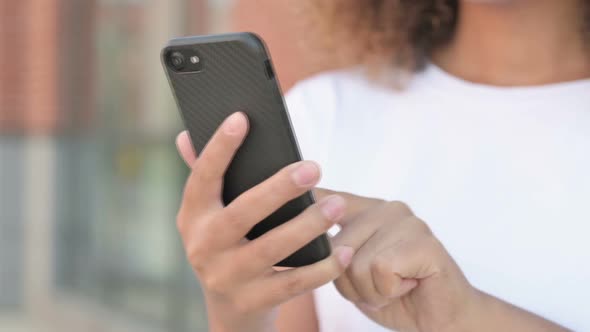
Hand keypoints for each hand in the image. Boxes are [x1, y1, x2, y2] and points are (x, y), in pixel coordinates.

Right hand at [174, 113, 353, 331]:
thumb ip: (206, 177)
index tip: (241, 118)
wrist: (229, 309)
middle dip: (279, 189)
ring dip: (308, 225)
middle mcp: (203, 247)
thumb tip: (186, 134)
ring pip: (271, 249)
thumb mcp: (209, 215)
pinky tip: (344, 250)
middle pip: (243, 213)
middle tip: (314, 167)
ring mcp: (226, 277)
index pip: (202, 177)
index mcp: (193, 216)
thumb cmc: (227, 245)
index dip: (219, 148)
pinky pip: (293, 283)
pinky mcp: (252, 302)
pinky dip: (322, 268)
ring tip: (338, 205)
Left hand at [316, 189, 477, 331]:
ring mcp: (406, 221)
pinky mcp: (422, 241)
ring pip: (355, 263)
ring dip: (371, 291)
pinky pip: (380, 270)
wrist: (440, 319)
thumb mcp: (353, 271)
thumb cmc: (393, 294)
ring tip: (395, 287)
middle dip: (350, 283)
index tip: (285, 183)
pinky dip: (389, 291)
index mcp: (366, 210)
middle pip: (335, 248)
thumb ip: (333, 251)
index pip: (326, 197)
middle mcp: (385, 208)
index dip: (305, 202)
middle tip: (379, 285)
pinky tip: (408, 285)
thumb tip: (303, 236)